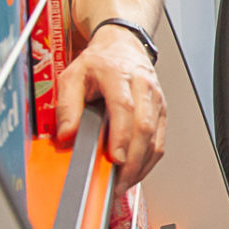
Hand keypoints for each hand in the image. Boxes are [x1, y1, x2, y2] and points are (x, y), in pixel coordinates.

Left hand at [55, 24, 165, 192]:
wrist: (123, 45)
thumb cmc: (100, 61)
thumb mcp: (73, 75)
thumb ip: (67, 105)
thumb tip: (66, 134)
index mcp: (119, 74)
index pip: (125, 108)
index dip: (121, 136)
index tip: (115, 158)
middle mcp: (143, 86)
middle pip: (144, 127)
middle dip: (132, 160)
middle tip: (118, 181)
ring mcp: (156, 100)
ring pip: (156, 138)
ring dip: (141, 165)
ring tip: (124, 183)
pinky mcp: (162, 112)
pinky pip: (160, 141)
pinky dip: (149, 161)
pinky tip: (135, 172)